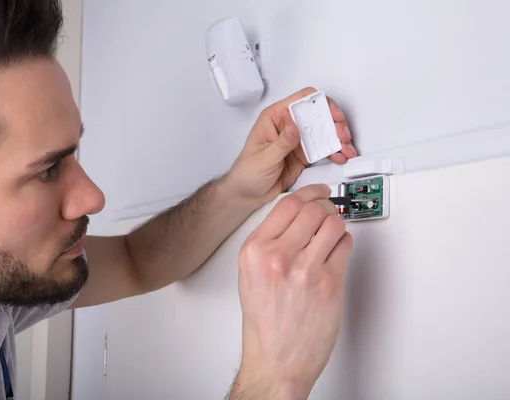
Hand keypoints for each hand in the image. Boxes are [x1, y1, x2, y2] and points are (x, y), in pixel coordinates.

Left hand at [226, 87, 356, 205]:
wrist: (247, 194)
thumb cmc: (247, 173)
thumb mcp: (264, 157)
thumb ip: (281, 143)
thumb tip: (294, 127)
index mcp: (275, 117)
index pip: (301, 100)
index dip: (320, 104)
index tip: (333, 116)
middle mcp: (288, 124)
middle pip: (318, 114)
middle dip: (334, 123)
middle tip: (343, 137)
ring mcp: (298, 139)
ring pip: (324, 131)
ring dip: (338, 139)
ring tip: (347, 150)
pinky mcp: (304, 154)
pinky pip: (323, 148)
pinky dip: (335, 152)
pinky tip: (341, 157)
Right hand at [230, 184, 352, 398]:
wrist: (276, 360)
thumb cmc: (264, 323)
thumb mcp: (250, 275)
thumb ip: (268, 243)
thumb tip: (295, 218)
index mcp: (255, 251)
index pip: (286, 204)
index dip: (308, 193)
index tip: (317, 191)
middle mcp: (277, 256)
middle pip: (312, 209)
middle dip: (325, 206)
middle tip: (328, 210)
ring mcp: (305, 269)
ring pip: (333, 223)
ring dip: (336, 224)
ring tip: (332, 233)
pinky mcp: (329, 283)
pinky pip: (345, 246)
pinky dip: (344, 244)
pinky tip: (336, 252)